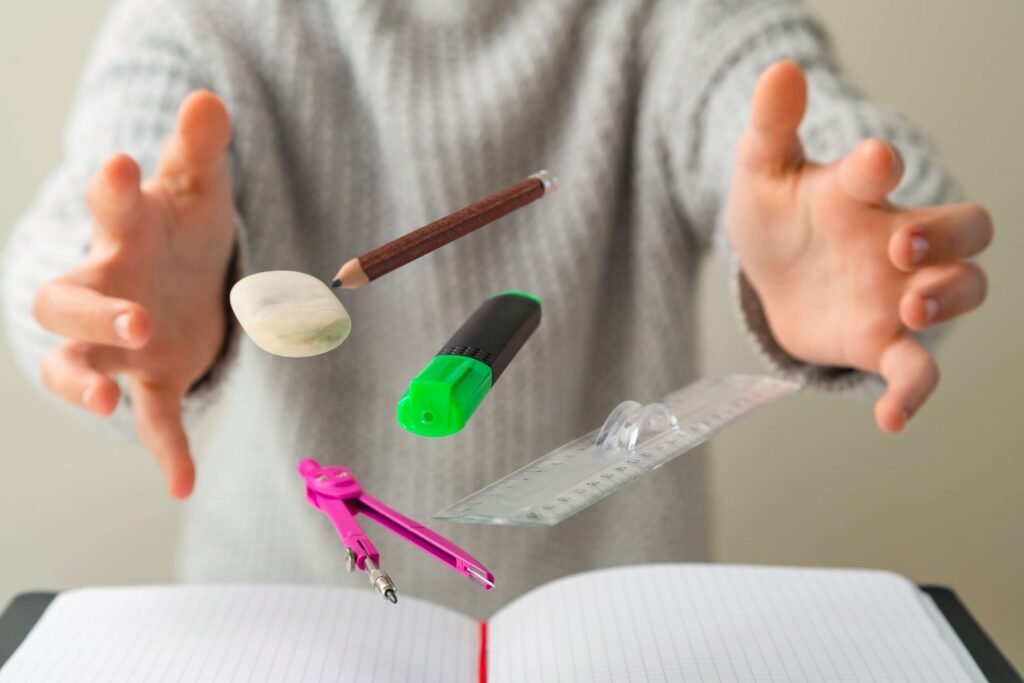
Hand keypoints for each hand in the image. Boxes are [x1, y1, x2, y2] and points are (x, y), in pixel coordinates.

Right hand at [32, 91, 235, 496]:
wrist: (178, 276)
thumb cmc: (180, 226)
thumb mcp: (198, 188)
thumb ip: (200, 149)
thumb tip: (208, 99)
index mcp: (125, 232)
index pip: (110, 208)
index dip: (114, 191)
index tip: (121, 166)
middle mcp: (106, 289)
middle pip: (68, 302)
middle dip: (94, 311)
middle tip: (132, 316)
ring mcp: (119, 343)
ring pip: (80, 365)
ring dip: (86, 381)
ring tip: (102, 403)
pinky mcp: (149, 379)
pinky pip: (149, 418)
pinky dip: (163, 449)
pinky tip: (182, 483)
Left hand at [727, 62, 992, 432]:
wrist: (770, 273)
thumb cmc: (777, 217)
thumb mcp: (761, 173)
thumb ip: (772, 128)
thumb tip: (780, 70)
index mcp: (860, 192)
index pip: (885, 172)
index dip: (880, 167)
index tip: (870, 164)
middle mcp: (895, 239)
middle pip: (967, 228)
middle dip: (946, 235)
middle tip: (900, 247)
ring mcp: (897, 293)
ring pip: (965, 290)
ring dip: (949, 297)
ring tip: (908, 306)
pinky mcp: (883, 341)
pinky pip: (917, 369)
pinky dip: (913, 392)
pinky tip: (890, 418)